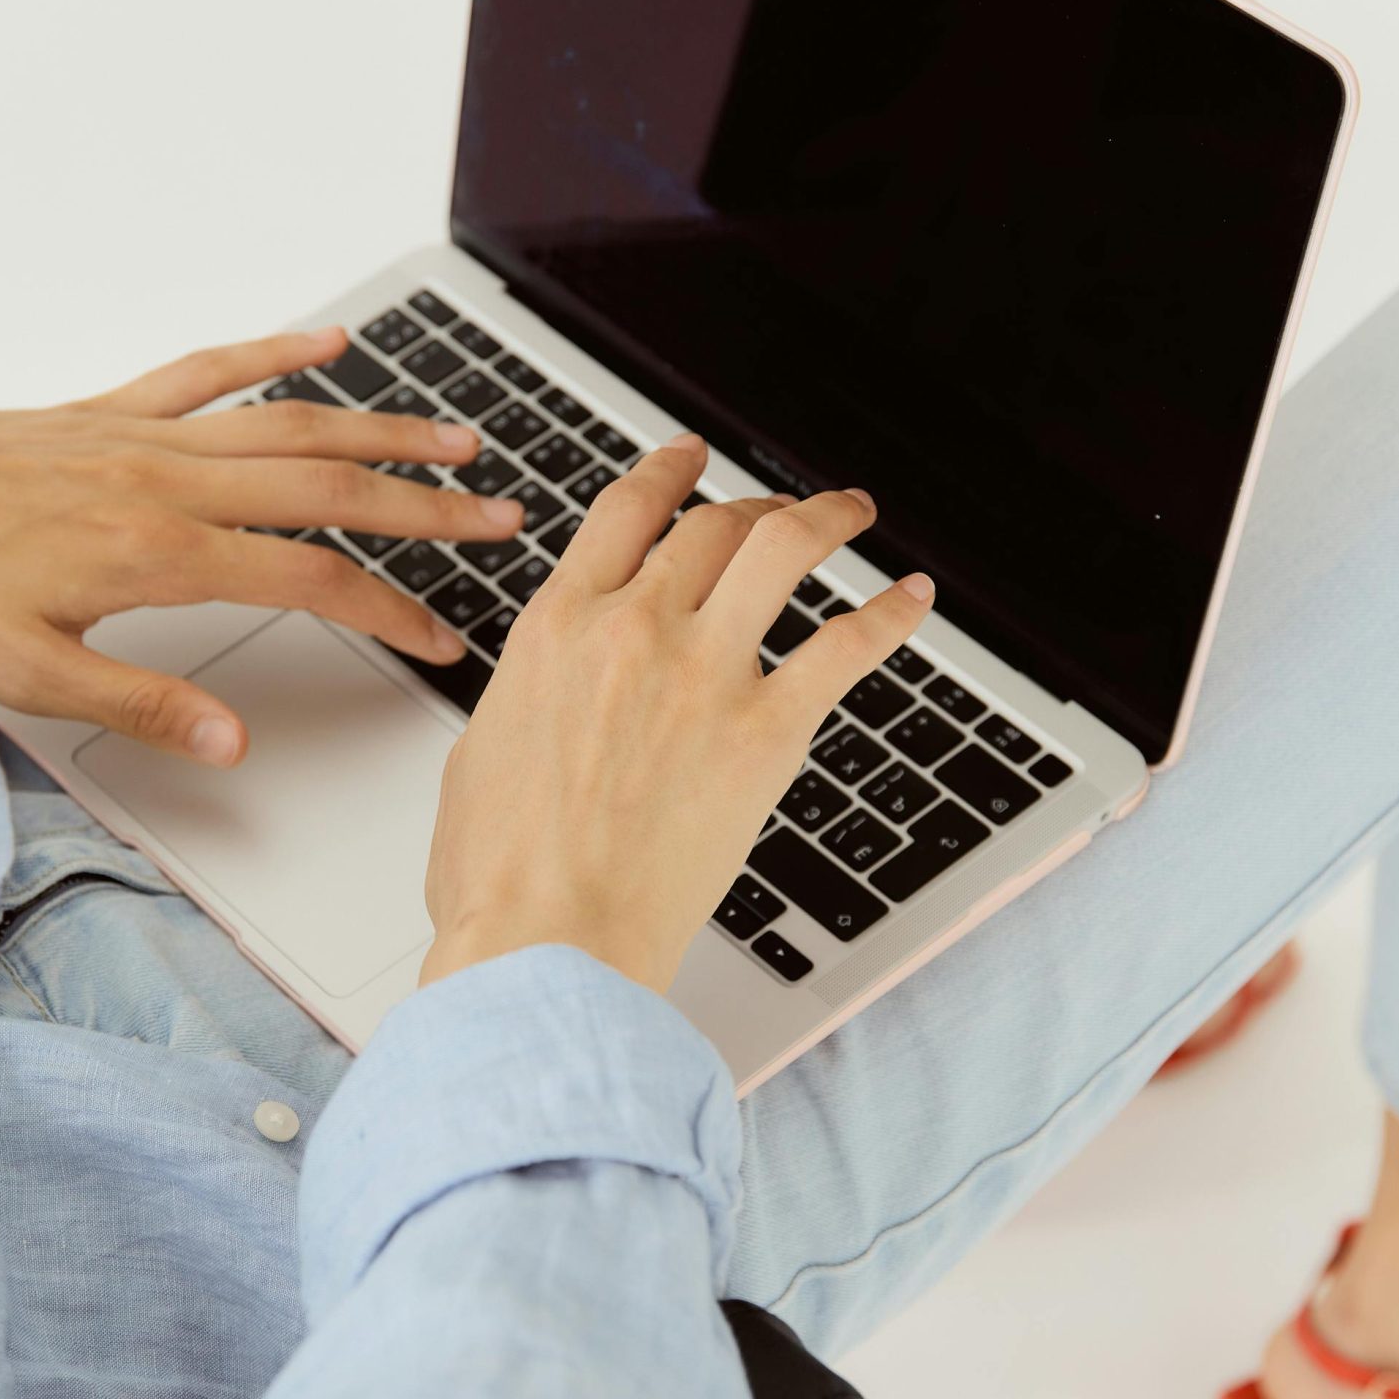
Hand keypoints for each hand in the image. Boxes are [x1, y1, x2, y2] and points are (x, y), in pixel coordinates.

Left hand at [0, 332, 525, 763]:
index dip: (394, 611)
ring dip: (382, 430)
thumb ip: (144, 705)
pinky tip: (326, 343)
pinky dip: (275, 352)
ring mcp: (144, 436)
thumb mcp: (30, 675)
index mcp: (160, 552)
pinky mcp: (111, 411)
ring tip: (456, 438)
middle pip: (331, 490)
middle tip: (502, 516)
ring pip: (290, 425)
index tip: (444, 638)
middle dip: (428, 507)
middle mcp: (168, 480)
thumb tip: (234, 742)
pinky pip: (210, 370)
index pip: (314, 581)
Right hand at [421, 435, 934, 994]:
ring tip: (852, 511)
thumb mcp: (484, 749)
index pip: (625, 510)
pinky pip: (848, 646)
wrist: (544, 939)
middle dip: (752, 506)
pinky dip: (891, 614)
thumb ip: (532, 694)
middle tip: (776, 510)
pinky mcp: (767, 731)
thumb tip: (553, 691)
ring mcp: (705, 673)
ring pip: (782, 550)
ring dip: (826, 519)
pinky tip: (914, 599)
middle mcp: (634, 628)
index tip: (690, 458)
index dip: (669, 470)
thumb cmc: (501, 874)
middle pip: (711, 524)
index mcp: (557, 626)